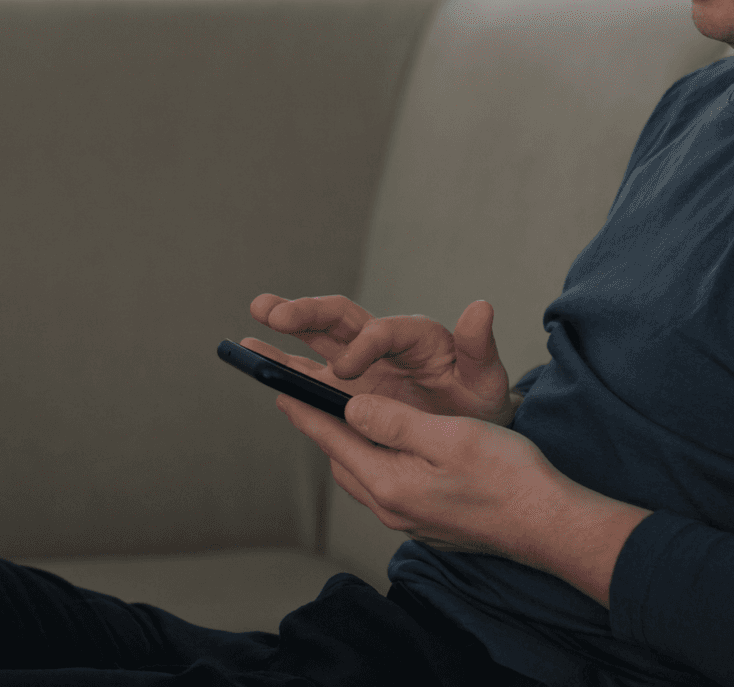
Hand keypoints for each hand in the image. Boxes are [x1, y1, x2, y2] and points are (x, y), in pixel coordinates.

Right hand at [245, 293, 519, 424]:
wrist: (473, 427)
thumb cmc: (481, 400)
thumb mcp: (487, 377)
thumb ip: (479, 346)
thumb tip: (480, 307)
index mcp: (415, 335)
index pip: (381, 331)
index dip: (362, 347)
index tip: (346, 372)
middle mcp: (382, 342)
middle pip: (338, 318)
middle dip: (305, 314)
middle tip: (270, 311)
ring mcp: (361, 364)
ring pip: (316, 342)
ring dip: (283, 336)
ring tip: (246, 338)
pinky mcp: (348, 389)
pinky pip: (311, 377)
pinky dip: (285, 372)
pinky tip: (258, 366)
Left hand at [275, 391, 650, 605]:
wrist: (548, 524)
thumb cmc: (507, 475)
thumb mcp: (448, 435)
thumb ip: (393, 421)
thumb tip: (350, 407)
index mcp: (389, 483)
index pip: (332, 439)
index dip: (304, 409)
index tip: (278, 386)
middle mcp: (391, 507)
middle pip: (341, 460)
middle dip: (321, 427)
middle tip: (303, 397)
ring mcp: (410, 519)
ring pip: (363, 475)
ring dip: (348, 445)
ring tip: (337, 419)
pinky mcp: (428, 522)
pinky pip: (386, 486)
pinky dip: (374, 460)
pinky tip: (387, 448)